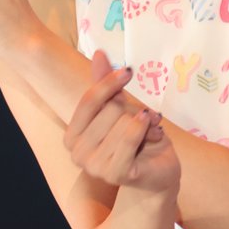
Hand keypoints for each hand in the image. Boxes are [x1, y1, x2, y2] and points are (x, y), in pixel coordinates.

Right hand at [65, 50, 180, 194]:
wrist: (156, 172)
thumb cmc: (135, 140)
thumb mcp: (119, 109)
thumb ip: (105, 85)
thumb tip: (100, 54)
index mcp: (72, 135)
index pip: (89, 99)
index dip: (109, 82)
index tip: (128, 72)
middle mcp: (77, 153)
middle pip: (110, 109)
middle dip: (133, 109)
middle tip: (145, 118)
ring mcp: (94, 166)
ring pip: (123, 122)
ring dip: (145, 123)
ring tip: (151, 131)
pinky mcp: (114, 174)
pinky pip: (130, 137)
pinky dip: (145, 128)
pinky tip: (154, 130)